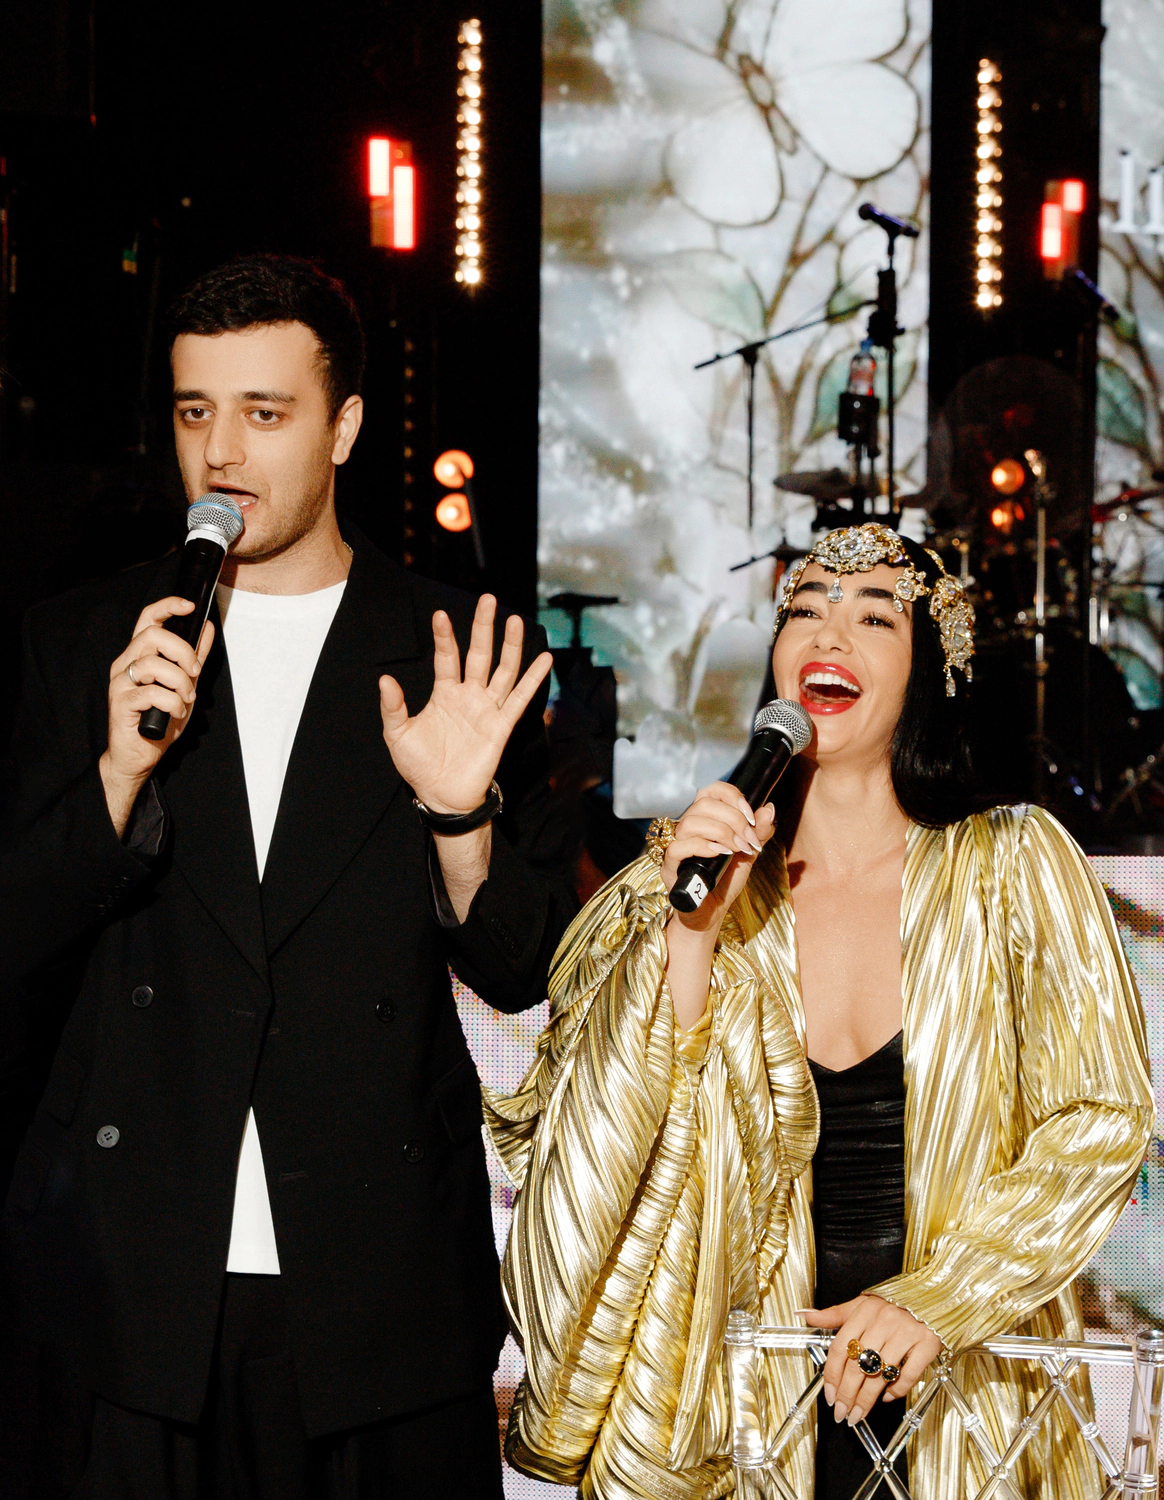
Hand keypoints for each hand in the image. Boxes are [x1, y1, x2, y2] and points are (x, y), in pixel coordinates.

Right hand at [100, 598, 215, 834]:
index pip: (148, 618)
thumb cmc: (159, 719)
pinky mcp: (120, 702)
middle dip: (182, 652)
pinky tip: (175, 713)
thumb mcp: (185, 685)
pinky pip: (151, 693)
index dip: (168, 606)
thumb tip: (207, 628)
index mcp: (140, 655)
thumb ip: (195, 658)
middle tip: (195, 673)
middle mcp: (126, 663)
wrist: (140, 754)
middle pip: (152, 636)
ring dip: (179, 683)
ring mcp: (120, 682)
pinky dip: (172, 703)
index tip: (190, 606)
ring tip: (185, 700)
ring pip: (153, 664)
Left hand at [379, 595, 552, 813]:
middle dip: (483, 628)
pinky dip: (533, 679)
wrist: (442, 796)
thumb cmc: (419, 766)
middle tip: (488, 599)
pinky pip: (520, 699)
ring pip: (503, 671)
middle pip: (479, 654)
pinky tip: (544, 658)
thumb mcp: (398, 735)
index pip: (446, 657)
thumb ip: (393, 707)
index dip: (444, 637)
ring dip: (510, 646)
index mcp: (444, 694)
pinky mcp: (501, 726)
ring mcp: (487, 709)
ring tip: (514, 620)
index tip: (440, 614)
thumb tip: (385, 679)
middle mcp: (469, 696)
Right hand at [662, 782, 776, 940]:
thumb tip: (769, 808)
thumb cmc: (726, 880)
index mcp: (705, 819)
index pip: (711, 791)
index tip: (751, 816)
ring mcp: (676, 846)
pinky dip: (702, 847)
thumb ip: (758, 832)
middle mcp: (687, 828)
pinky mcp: (669, 867)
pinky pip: (679, 847)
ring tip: (737, 850)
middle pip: (703, 804)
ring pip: (690, 822)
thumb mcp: (748, 853)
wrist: (713, 912)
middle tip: (749, 841)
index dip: (732, 796)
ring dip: (721, 833)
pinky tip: (720, 854)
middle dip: (733, 819)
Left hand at [802, 1295, 942, 1426]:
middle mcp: (884, 1321)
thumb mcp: (861, 1305)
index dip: (832, 1375)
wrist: (932, 1296)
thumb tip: (804, 1314)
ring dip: (867, 1399)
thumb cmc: (893, 1304)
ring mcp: (906, 1332)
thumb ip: (834, 1314)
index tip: (830, 1394)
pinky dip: (896, 1390)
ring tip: (859, 1413)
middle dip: (847, 1394)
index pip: (840, 1347)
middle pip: (857, 1364)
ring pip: (880, 1373)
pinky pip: (908, 1374)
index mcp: (864, 1311)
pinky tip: (887, 1397)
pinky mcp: (927, 1344)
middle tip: (842, 1412)